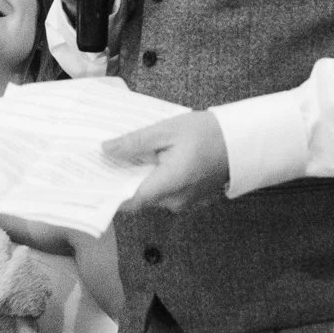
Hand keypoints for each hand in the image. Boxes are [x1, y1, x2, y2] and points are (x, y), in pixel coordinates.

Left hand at [107, 110, 229, 211]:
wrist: (241, 140)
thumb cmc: (206, 133)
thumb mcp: (166, 130)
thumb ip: (134, 143)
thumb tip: (106, 150)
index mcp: (169, 184)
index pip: (130, 201)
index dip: (109, 194)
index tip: (92, 182)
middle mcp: (175, 200)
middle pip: (138, 197)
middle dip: (121, 181)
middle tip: (105, 161)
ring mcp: (184, 202)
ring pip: (151, 195)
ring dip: (138, 179)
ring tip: (126, 156)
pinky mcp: (189, 197)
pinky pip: (164, 193)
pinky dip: (154, 180)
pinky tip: (148, 161)